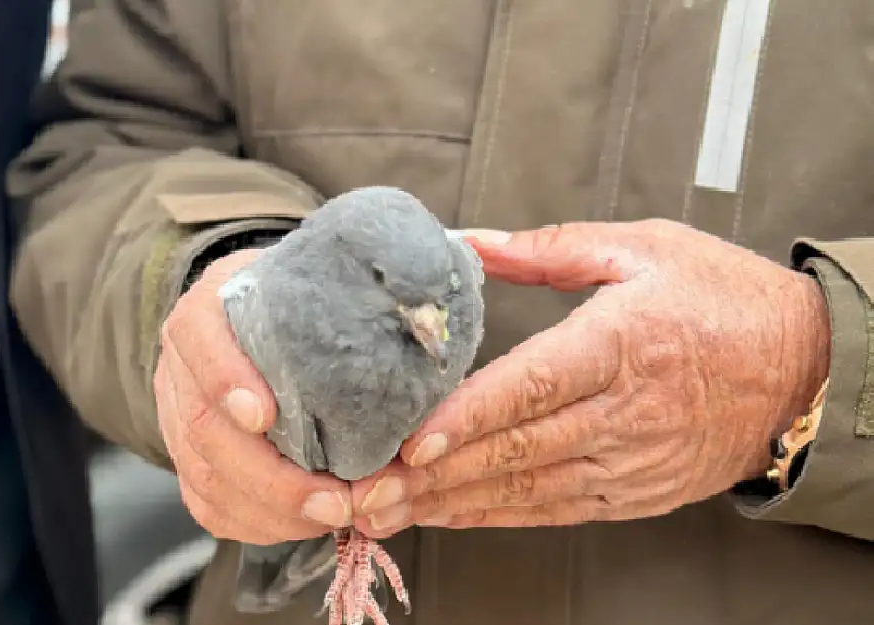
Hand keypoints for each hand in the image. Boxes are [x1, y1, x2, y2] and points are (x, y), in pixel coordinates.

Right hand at [154, 249, 350, 544]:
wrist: (251, 323)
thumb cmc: (295, 303)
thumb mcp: (313, 280)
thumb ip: (347, 294)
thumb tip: (422, 319)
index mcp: (205, 310)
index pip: (198, 336)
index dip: (225, 378)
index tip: (264, 415)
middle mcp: (179, 367)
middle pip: (203, 428)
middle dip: (271, 477)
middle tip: (335, 500)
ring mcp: (176, 418)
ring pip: (205, 477)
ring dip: (272, 510)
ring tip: (334, 517)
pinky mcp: (188, 460)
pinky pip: (209, 505)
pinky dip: (258, 525)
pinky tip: (305, 527)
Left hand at [351, 219, 830, 533]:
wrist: (805, 369)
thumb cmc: (726, 301)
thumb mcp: (644, 247)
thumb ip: (549, 248)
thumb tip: (470, 242)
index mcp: (622, 343)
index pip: (531, 386)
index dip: (467, 417)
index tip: (410, 437)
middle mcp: (624, 411)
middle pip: (514, 449)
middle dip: (432, 472)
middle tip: (364, 487)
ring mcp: (630, 460)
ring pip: (526, 489)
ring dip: (451, 501)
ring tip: (385, 509)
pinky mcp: (636, 491)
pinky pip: (555, 510)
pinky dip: (496, 515)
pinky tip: (449, 513)